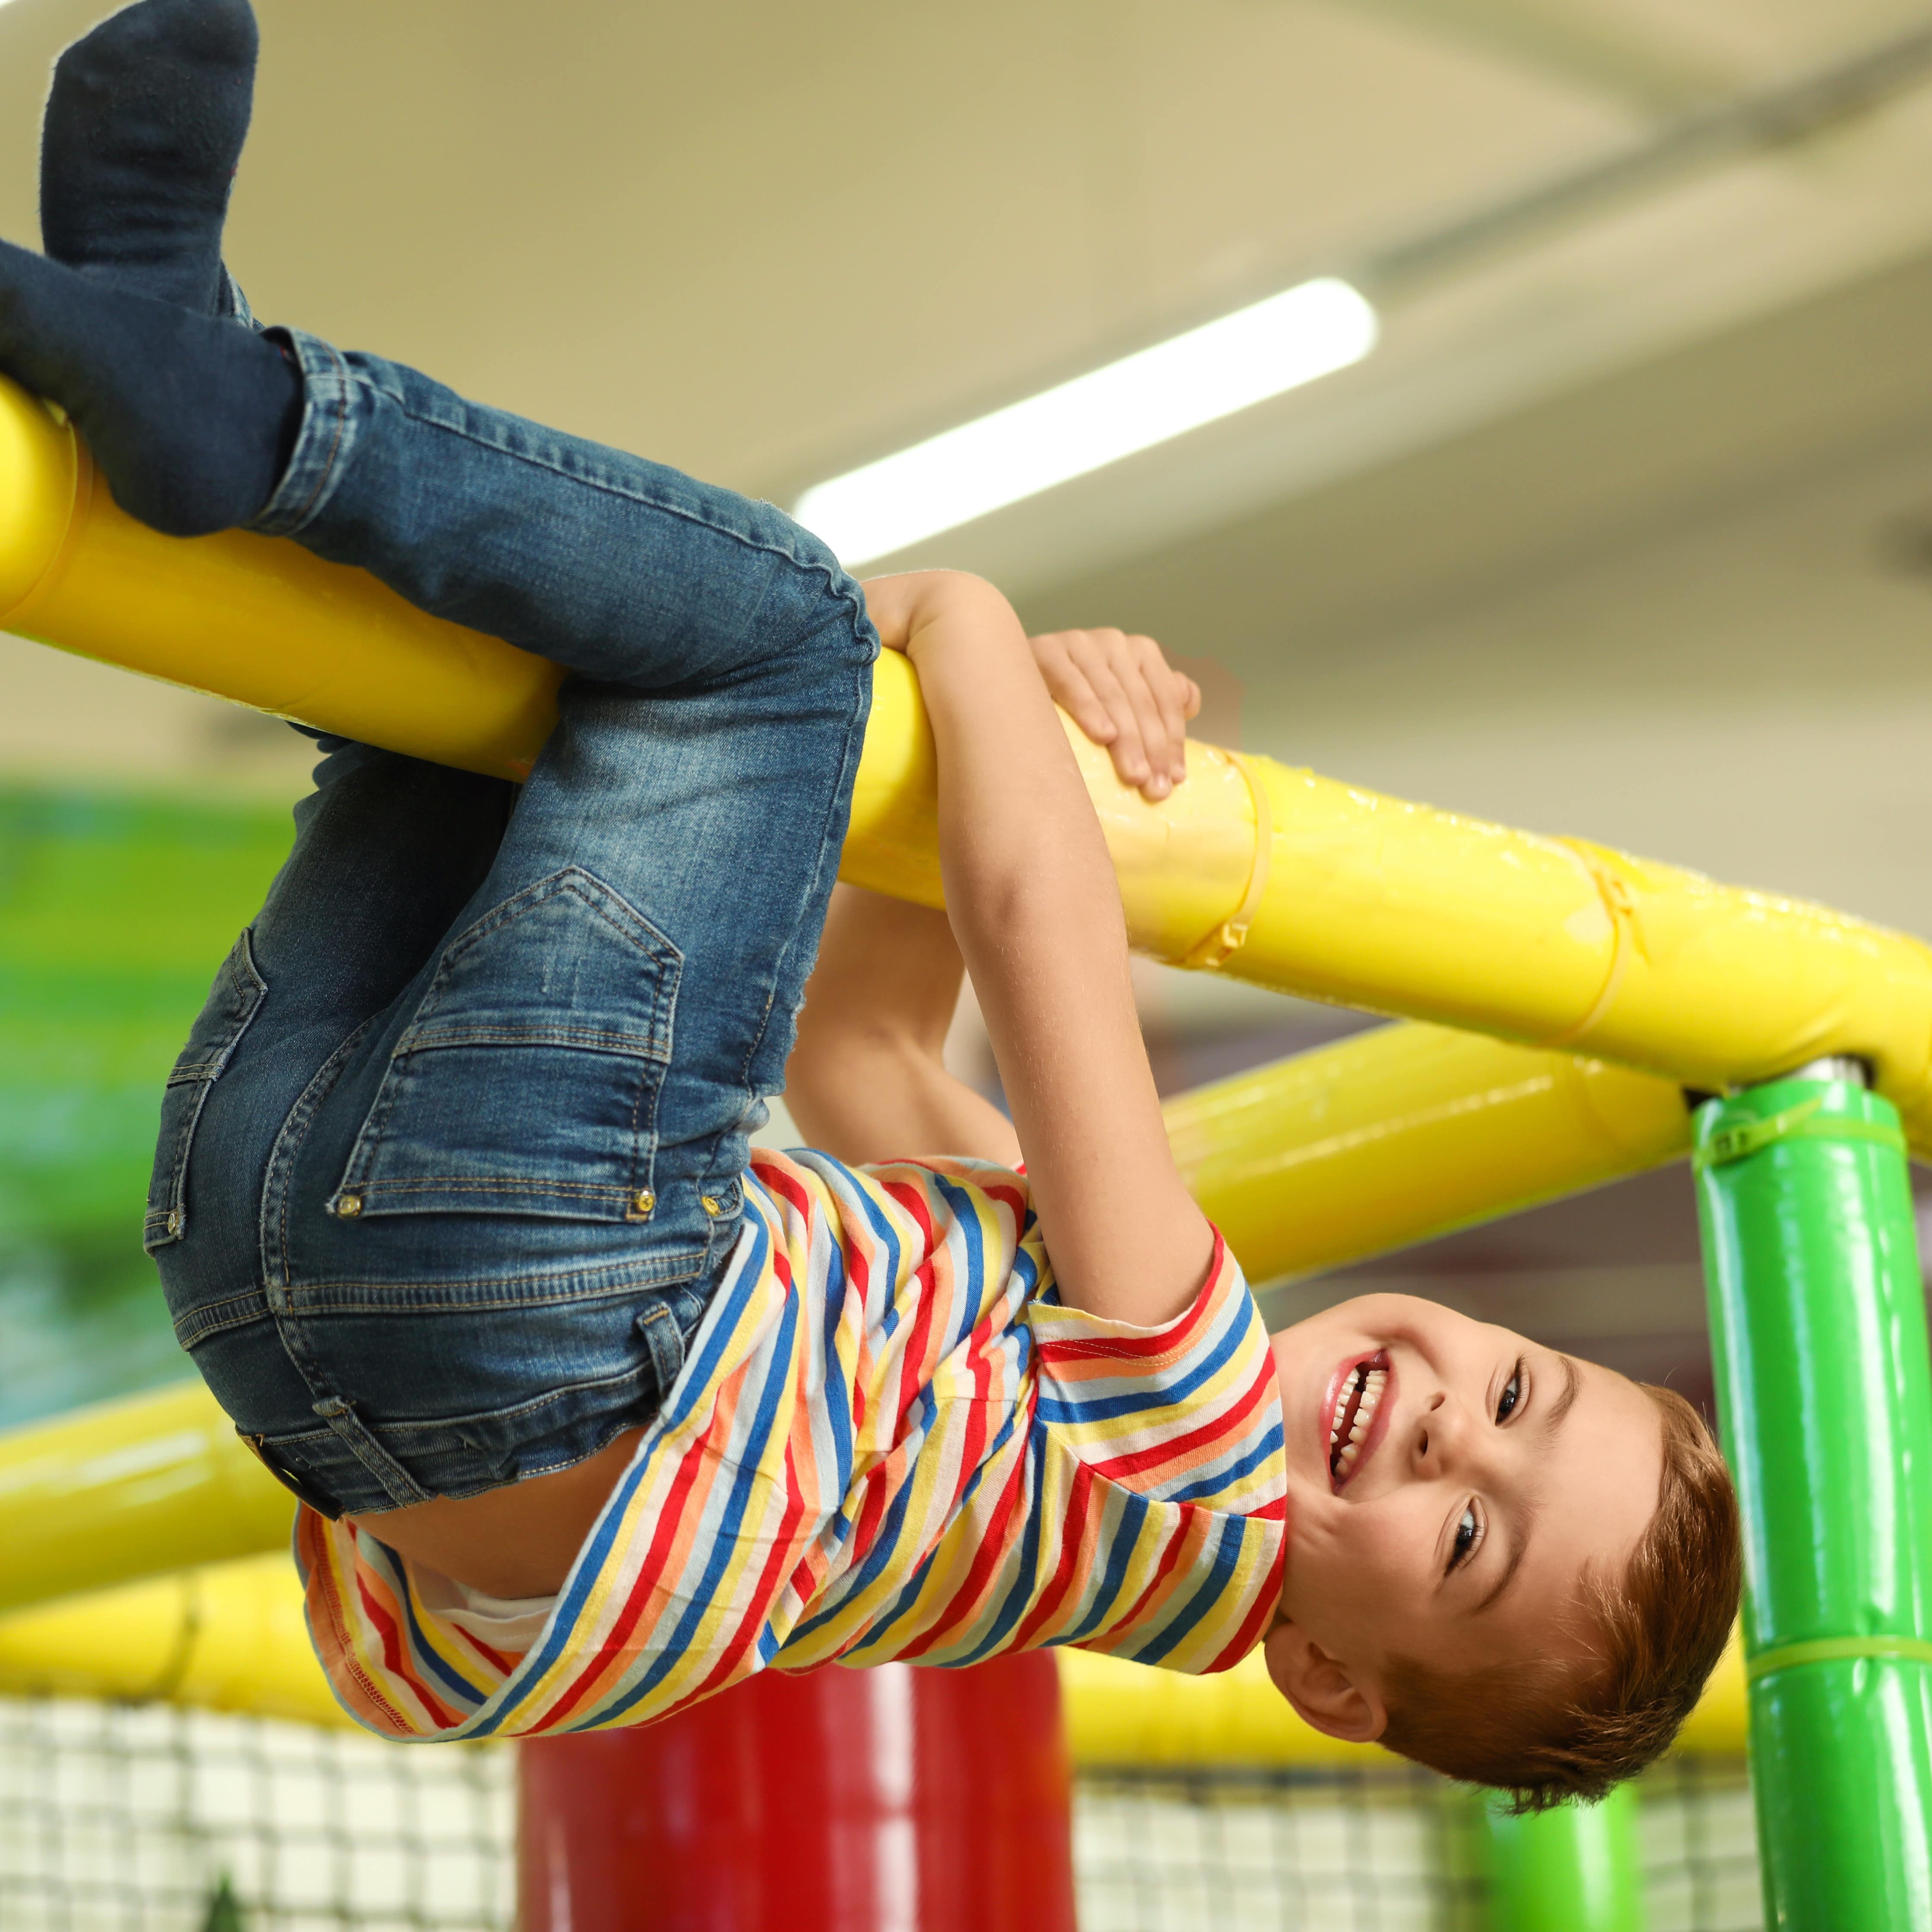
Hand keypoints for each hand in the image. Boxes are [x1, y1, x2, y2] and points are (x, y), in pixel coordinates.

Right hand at [1029, 628, 1201, 801]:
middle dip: (1152, 748)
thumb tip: (1189, 702)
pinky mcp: (1045, 651)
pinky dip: (1089, 708)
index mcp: (1139, 652)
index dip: (1173, 740)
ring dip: (1126, 739)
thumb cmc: (1074, 700)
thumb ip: (1156, 696)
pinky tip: (1103, 735)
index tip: (1175, 779)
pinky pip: (1071, 682)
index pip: (1165, 698)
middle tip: (1155, 789)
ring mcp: (1079, 642)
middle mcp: (1113, 641)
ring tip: (1135, 775)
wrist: (1008, 679)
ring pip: (1112, 695)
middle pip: (1141, 701)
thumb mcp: (1121, 697)